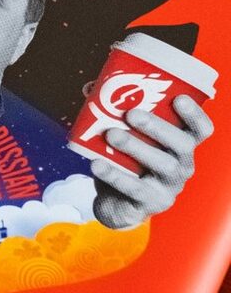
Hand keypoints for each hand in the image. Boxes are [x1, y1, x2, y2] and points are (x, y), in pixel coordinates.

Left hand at [89, 89, 212, 228]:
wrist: (117, 203)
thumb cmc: (127, 161)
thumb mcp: (128, 137)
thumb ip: (115, 112)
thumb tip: (90, 89)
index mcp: (181, 144)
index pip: (200, 129)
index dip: (195, 114)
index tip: (179, 98)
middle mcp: (182, 164)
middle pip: (182, 145)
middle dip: (157, 127)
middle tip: (131, 114)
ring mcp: (169, 186)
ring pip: (162, 165)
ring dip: (136, 147)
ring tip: (111, 134)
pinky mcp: (151, 203)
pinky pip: (135, 189)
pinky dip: (115, 175)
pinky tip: (97, 164)